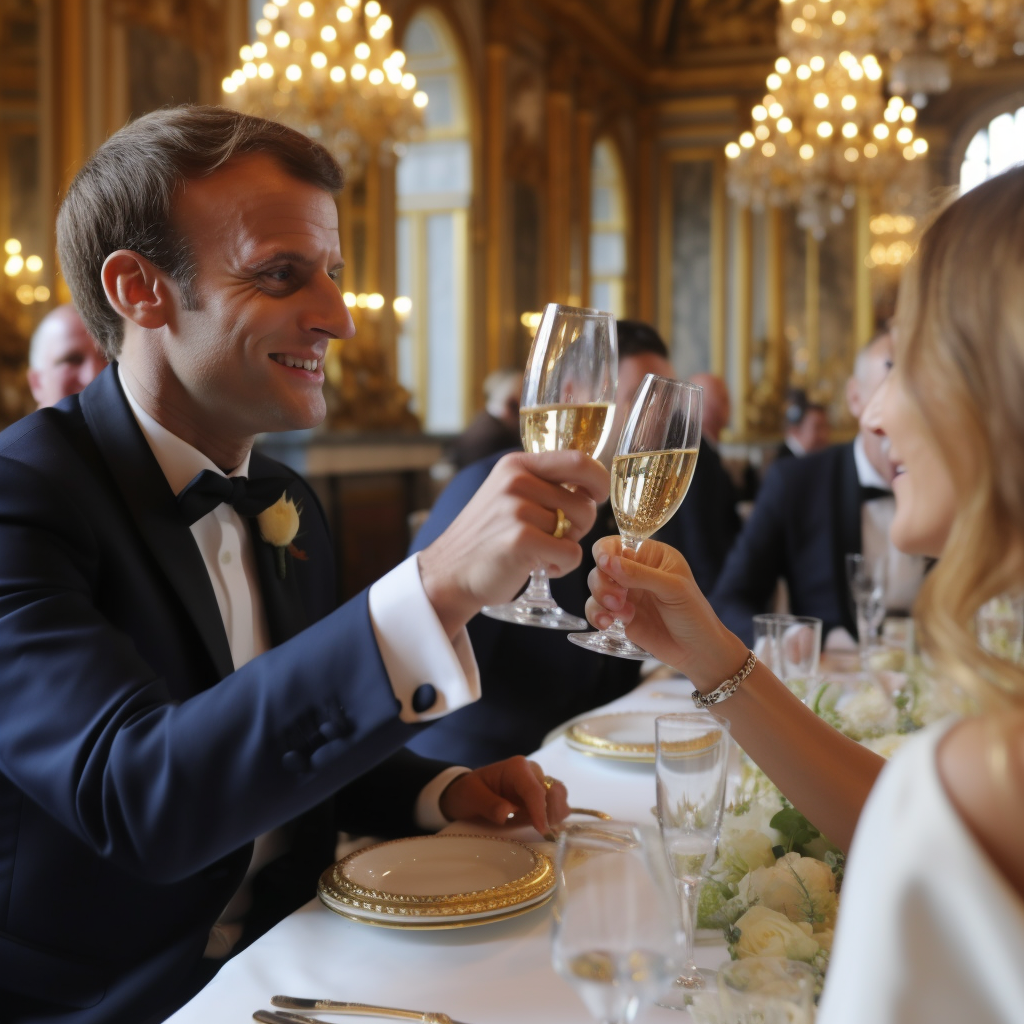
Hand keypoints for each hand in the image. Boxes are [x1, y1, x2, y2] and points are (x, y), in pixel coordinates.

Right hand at [419, 451, 609, 636]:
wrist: (449, 572)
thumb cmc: (488, 537)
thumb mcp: (509, 495)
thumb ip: (544, 484)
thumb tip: (593, 485)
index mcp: (516, 465)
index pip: (578, 461)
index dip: (598, 481)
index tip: (596, 497)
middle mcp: (515, 481)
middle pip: (584, 503)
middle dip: (579, 527)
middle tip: (553, 538)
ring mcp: (516, 509)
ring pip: (578, 530)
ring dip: (566, 548)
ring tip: (540, 552)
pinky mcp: (519, 540)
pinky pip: (570, 554)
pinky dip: (562, 567)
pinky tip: (539, 567)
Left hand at [438, 756, 569, 836]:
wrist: (468, 793)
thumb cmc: (468, 792)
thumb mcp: (472, 797)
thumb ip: (490, 805)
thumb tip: (507, 813)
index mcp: (517, 768)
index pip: (535, 790)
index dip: (540, 811)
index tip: (542, 831)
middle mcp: (533, 772)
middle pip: (555, 791)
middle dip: (551, 813)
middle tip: (540, 832)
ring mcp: (539, 783)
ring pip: (560, 798)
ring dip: (554, 816)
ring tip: (537, 828)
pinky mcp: (541, 796)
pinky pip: (556, 806)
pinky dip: (553, 818)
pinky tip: (538, 826)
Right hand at [586, 536, 748, 690]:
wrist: (698, 653)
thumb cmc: (694, 615)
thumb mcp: (672, 589)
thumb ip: (639, 574)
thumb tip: (607, 562)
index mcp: (651, 556)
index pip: (617, 545)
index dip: (606, 553)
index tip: (605, 566)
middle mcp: (635, 572)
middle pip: (601, 566)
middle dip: (603, 582)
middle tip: (618, 599)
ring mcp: (626, 594)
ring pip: (596, 587)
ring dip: (600, 598)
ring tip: (619, 614)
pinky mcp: (620, 616)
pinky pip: (596, 609)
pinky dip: (597, 615)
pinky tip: (608, 624)